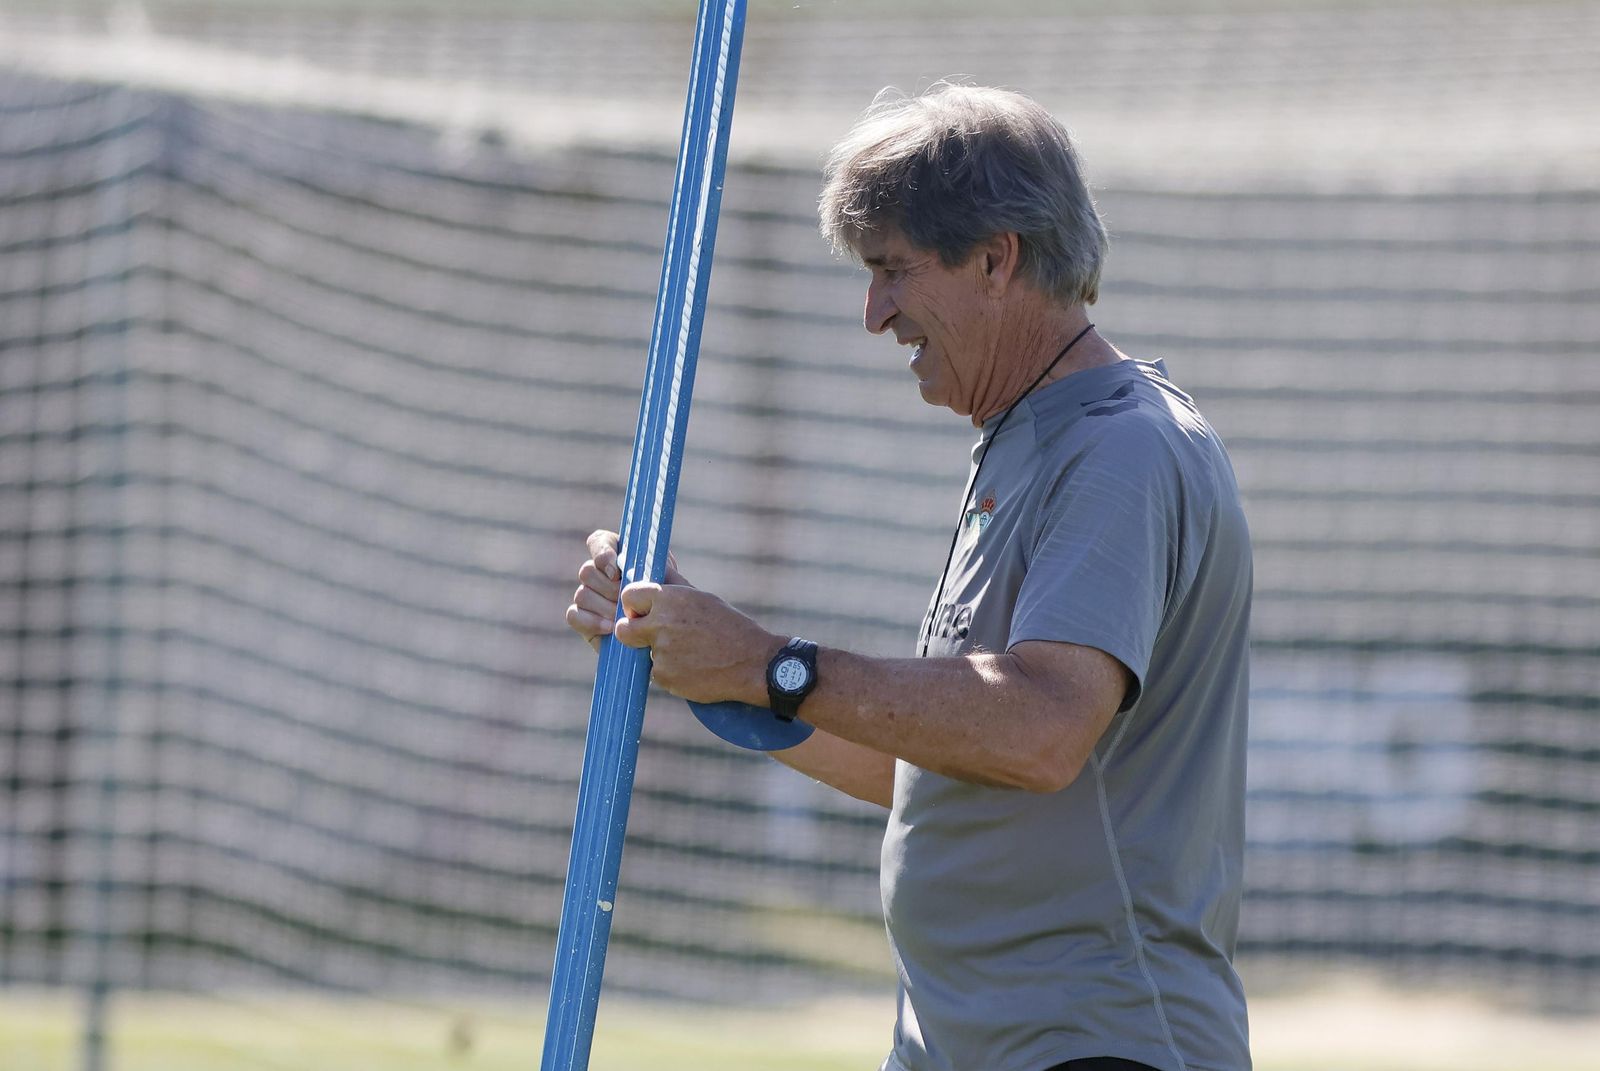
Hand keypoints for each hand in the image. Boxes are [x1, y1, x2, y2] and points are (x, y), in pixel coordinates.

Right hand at [566, 530, 688, 651]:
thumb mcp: (672, 585)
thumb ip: (660, 569)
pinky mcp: (583, 619)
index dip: (602, 552)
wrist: (666, 638)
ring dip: (605, 607)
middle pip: (587, 570)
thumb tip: (640, 568)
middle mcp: (600, 574)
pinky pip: (573, 615)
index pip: (599, 542)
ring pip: (582, 593)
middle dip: (608, 588)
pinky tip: (611, 629)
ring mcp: (590, 597)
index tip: (616, 571)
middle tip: (627, 602)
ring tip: (624, 619)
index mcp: (620, 556)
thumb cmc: (671, 606)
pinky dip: (591, 621)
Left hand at [613, 582, 781, 705]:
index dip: (635, 605)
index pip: (629, 596)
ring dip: (662, 654)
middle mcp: (660, 624)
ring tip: (692, 653)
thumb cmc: (730, 627)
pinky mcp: (664, 677)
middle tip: (649, 635)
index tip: (642, 612)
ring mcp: (661, 653)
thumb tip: (657, 568)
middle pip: (624, 628)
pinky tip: (694, 668)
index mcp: (670, 599)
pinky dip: (672, 673)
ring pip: (646, 653)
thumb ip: (674, 587)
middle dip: (632, 632)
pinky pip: (658, 673)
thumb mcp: (702, 599)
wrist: (752, 664)